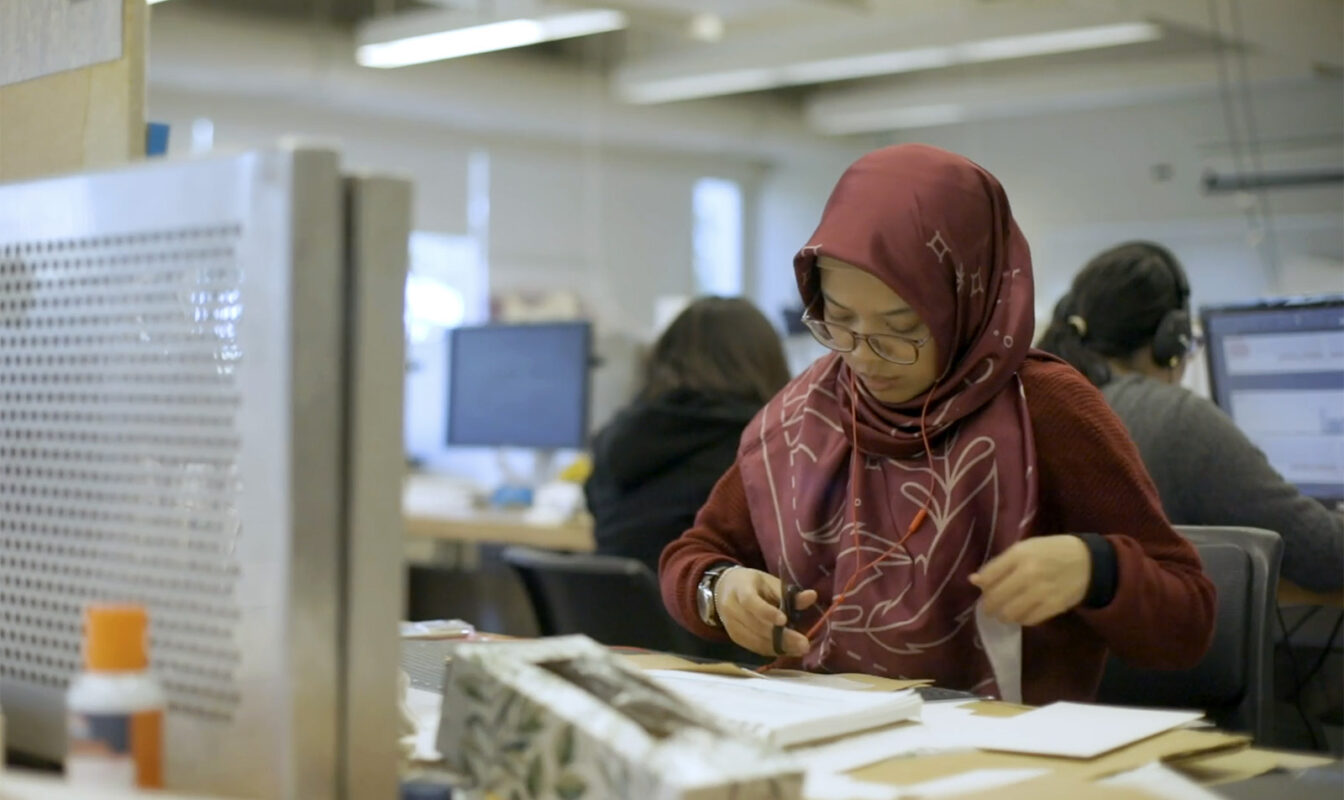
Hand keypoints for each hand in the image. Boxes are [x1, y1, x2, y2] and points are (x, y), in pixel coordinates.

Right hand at [715, 567, 817, 657]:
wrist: (725, 589)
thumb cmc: (753, 584)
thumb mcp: (770, 582)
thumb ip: (790, 594)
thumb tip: (813, 596)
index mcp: (740, 588)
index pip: (750, 602)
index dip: (767, 612)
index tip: (785, 620)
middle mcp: (731, 608)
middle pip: (756, 626)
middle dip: (781, 637)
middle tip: (803, 644)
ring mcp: (731, 625)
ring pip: (755, 640)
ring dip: (779, 647)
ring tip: (799, 649)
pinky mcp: (734, 637)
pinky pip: (754, 647)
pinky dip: (771, 650)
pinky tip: (787, 650)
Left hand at [969, 535, 1091, 625]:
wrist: (1088, 561)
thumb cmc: (1052, 552)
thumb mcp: (1025, 549)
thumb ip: (999, 564)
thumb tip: (974, 580)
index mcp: (1019, 554)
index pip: (988, 576)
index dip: (981, 586)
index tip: (983, 590)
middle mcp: (1028, 573)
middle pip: (995, 597)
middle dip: (988, 606)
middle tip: (990, 607)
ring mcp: (1042, 591)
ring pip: (1009, 613)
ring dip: (1003, 615)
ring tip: (1005, 612)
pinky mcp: (1054, 606)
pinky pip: (1028, 620)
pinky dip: (1021, 620)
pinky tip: (1022, 614)